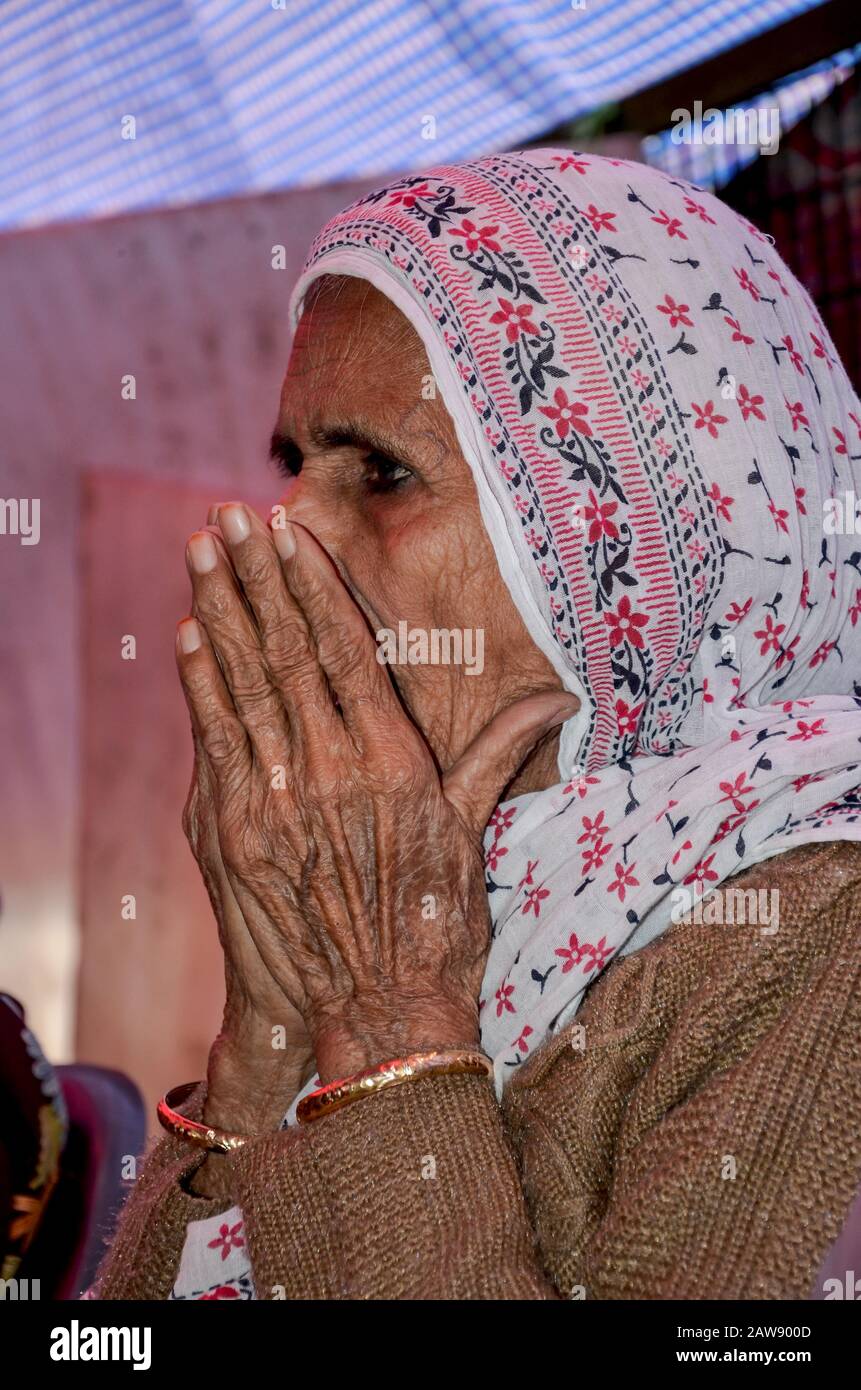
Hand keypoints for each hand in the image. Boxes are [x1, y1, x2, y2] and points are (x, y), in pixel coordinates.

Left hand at [177, 504, 576, 1082]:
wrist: (382, 1009)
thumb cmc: (437, 920)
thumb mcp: (473, 829)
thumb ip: (502, 751)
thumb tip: (562, 697)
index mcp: (393, 761)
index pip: (346, 650)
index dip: (314, 585)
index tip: (290, 533)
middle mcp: (333, 771)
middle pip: (288, 651)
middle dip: (257, 576)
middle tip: (229, 513)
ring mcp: (278, 801)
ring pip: (243, 684)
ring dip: (220, 611)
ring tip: (201, 549)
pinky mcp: (237, 834)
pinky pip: (215, 741)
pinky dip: (199, 685)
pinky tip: (189, 634)